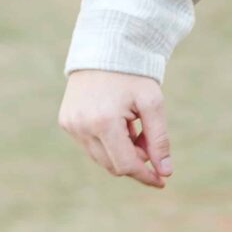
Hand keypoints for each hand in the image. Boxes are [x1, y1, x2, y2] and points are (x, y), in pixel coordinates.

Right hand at [59, 70, 171, 188]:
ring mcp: (70, 125)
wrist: (105, 49)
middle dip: (135, 161)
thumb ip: (159, 139)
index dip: (145, 175)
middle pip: (112, 165)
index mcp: (104, 122)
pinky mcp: (66, 121)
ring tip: (135, 129)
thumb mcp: (153, 104)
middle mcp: (81, 127)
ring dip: (122, 152)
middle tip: (150, 143)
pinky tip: (120, 124)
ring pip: (100, 158)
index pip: (126, 165)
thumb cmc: (134, 75)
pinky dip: (108, 143)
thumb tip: (165, 171)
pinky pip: (90, 145)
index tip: (162, 181)